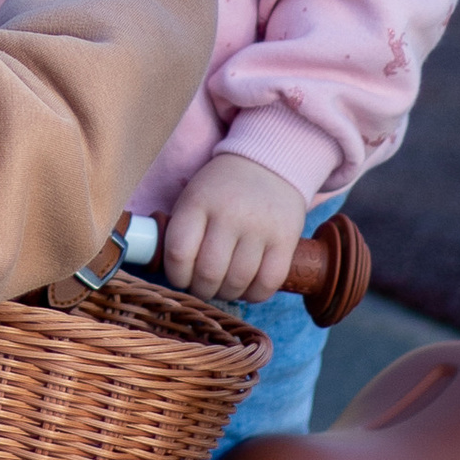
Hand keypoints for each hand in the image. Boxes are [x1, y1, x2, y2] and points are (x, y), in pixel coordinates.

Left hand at [163, 155, 308, 304]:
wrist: (269, 163)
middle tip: (203, 287)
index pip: (178, 253)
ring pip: (238, 281)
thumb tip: (174, 275)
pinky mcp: (286, 239)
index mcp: (199, 202)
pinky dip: (255, 295)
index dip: (176, 276)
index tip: (181, 279)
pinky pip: (268, 282)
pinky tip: (248, 288)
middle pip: (209, 273)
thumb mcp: (193, 197)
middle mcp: (230, 214)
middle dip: (202, 290)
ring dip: (227, 294)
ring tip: (225, 287)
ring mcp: (260, 227)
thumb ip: (180, 231)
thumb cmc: (222, 189)